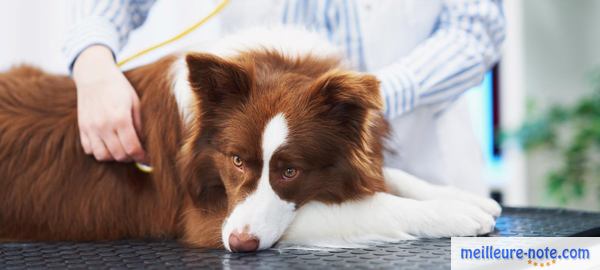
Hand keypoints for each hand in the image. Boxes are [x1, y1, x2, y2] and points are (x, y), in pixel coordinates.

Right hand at [72, 45, 145, 162]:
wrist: (94, 75)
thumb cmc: (119, 88)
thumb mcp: (136, 102)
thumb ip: (140, 124)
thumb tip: (146, 144)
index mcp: (120, 118)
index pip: (132, 148)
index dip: (142, 157)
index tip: (148, 159)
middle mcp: (103, 125)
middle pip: (119, 155)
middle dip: (131, 158)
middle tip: (138, 153)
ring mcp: (90, 127)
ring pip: (103, 156)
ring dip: (115, 157)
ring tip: (123, 149)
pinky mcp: (82, 128)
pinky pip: (89, 149)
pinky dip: (100, 151)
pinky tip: (108, 144)